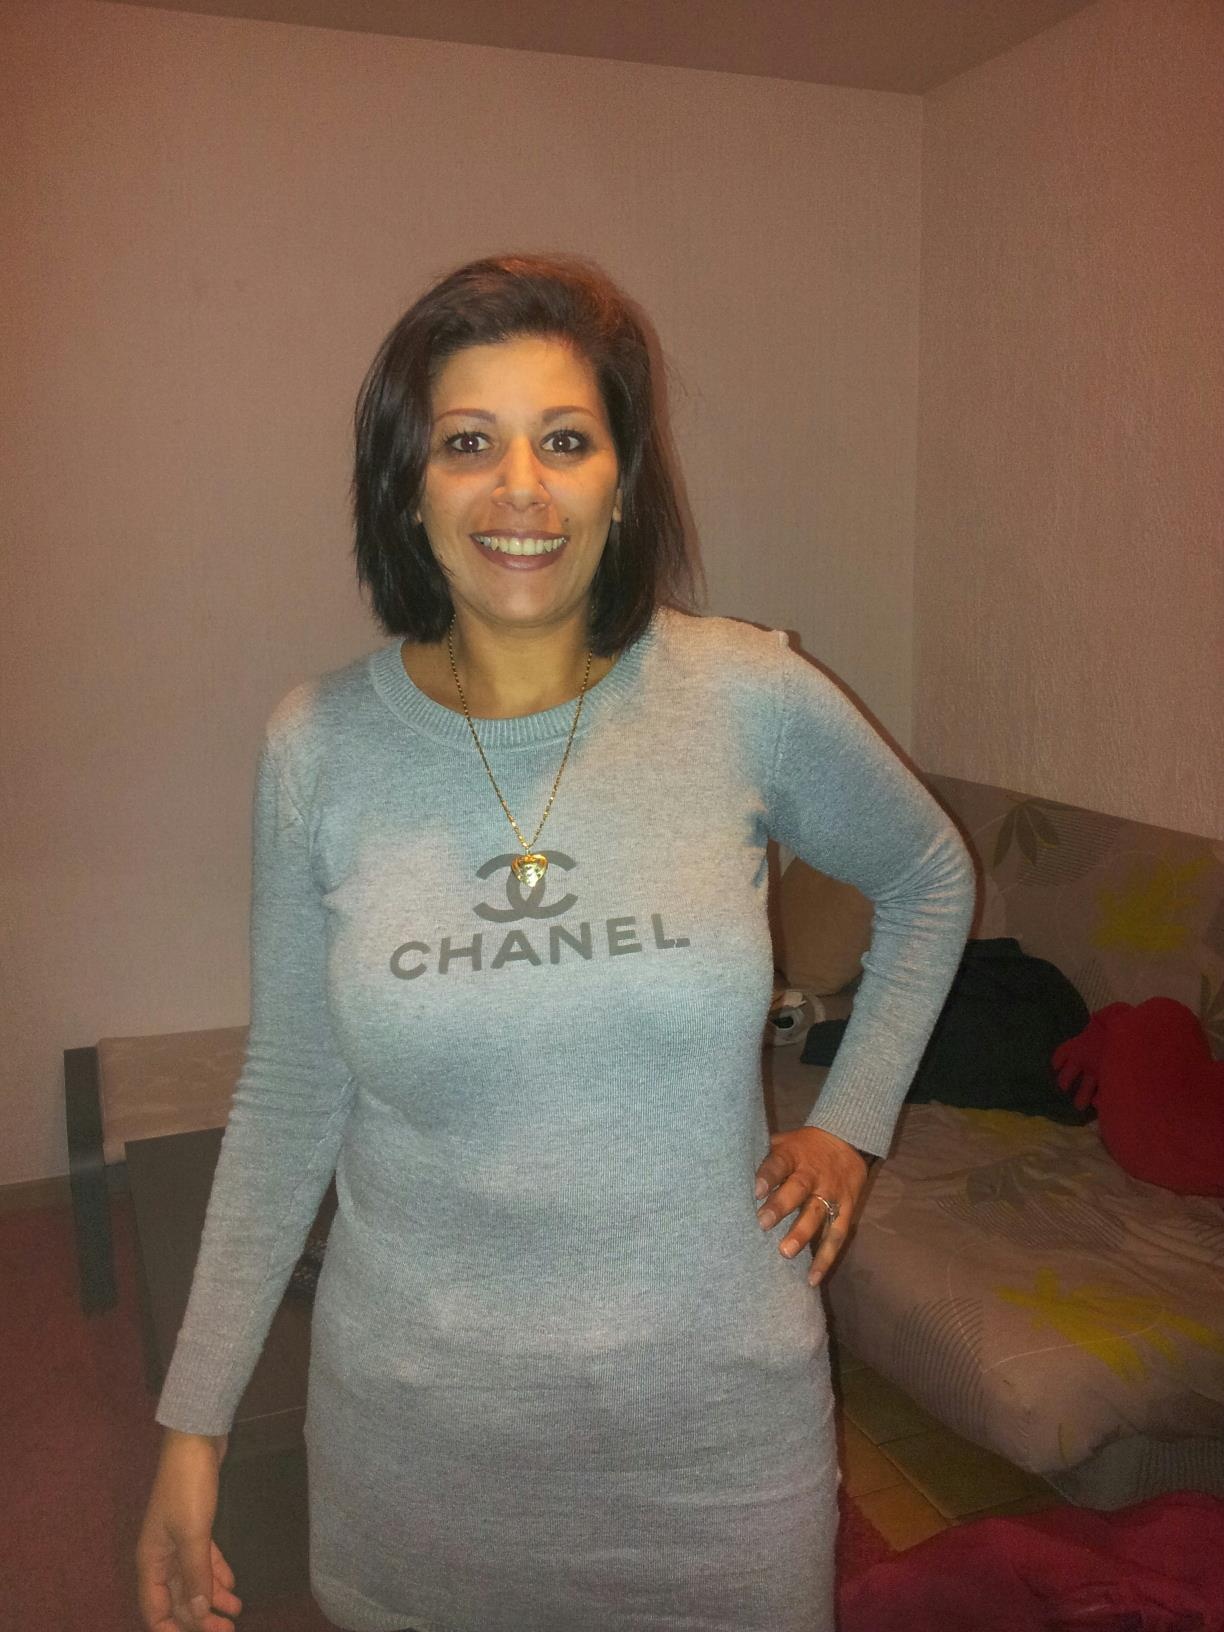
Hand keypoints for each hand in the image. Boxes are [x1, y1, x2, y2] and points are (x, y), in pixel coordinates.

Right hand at [136, 1430, 241, 1631]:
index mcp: (152, 1561)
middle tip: (228, 1631)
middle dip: (200, 1618)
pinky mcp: (196, 1525)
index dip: (172, 1630)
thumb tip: (197, 1616)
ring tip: (237, 1612)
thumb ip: (195, 1576)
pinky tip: (232, 1586)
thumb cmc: (188, 1487)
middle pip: (178, 1599)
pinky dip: (217, 1574)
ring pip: (194, 1580)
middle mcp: (161, 1555)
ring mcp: (178, 1540)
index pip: (154, 1610)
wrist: (197, 1440)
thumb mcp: (193, 1534)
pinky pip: (205, 1560)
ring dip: (213, 1598)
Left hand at [754, 1127, 871, 1284]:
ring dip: (802, 1234)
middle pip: (798, 1188)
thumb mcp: (783, 1143)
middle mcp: (813, 1173)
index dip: (768, 1175)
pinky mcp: (846, 1210)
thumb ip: (763, 1157)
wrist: (847, 1141)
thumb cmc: (802, 1147)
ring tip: (786, 1253)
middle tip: (763, 1224)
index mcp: (793, 1154)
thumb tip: (727, 1171)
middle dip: (781, 1206)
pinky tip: (812, 1279)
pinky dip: (825, 1258)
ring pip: (818, 1213)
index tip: (755, 1191)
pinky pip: (836, 1236)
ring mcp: (831, 1193)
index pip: (779, 1162)